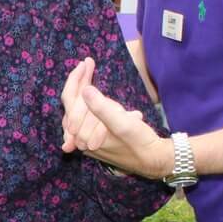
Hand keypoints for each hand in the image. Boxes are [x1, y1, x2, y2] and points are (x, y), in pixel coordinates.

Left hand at [59, 58, 168, 176]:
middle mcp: (79, 138)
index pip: (70, 101)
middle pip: (72, 102)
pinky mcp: (95, 136)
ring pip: (78, 107)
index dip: (75, 79)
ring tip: (89, 69)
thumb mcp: (122, 123)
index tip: (86, 62)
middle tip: (88, 62)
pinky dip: (89, 99)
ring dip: (83, 87)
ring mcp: (86, 137)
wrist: (153, 159)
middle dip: (79, 80)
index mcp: (81, 135)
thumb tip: (85, 89)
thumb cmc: (139, 143)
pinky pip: (86, 114)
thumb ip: (101, 108)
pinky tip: (90, 88)